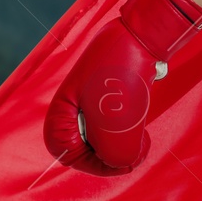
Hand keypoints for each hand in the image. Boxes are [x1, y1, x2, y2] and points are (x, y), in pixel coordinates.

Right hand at [43, 0, 201, 176]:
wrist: (143, 35)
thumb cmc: (124, 77)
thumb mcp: (118, 126)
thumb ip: (116, 155)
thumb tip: (123, 162)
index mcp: (58, 112)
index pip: (67, 156)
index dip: (99, 165)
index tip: (124, 157)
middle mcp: (69, 106)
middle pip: (88, 146)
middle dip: (116, 149)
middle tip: (140, 141)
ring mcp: (89, 98)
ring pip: (105, 132)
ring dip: (126, 134)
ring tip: (139, 121)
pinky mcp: (106, 91)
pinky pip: (115, 118)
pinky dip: (129, 120)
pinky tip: (138, 108)